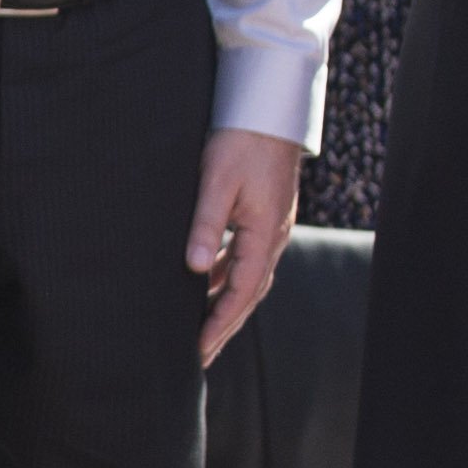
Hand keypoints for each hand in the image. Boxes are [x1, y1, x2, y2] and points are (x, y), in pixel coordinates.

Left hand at [184, 128, 301, 366]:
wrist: (267, 110)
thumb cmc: (241, 142)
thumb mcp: (217, 182)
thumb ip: (206, 225)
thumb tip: (195, 268)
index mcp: (265, 234)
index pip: (241, 293)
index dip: (219, 324)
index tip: (198, 350)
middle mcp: (272, 238)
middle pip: (248, 294)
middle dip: (223, 327)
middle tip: (199, 357)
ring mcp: (269, 229)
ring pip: (246, 278)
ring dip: (224, 305)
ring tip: (200, 330)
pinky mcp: (261, 217)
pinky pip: (243, 259)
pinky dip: (225, 278)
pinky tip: (204, 283)